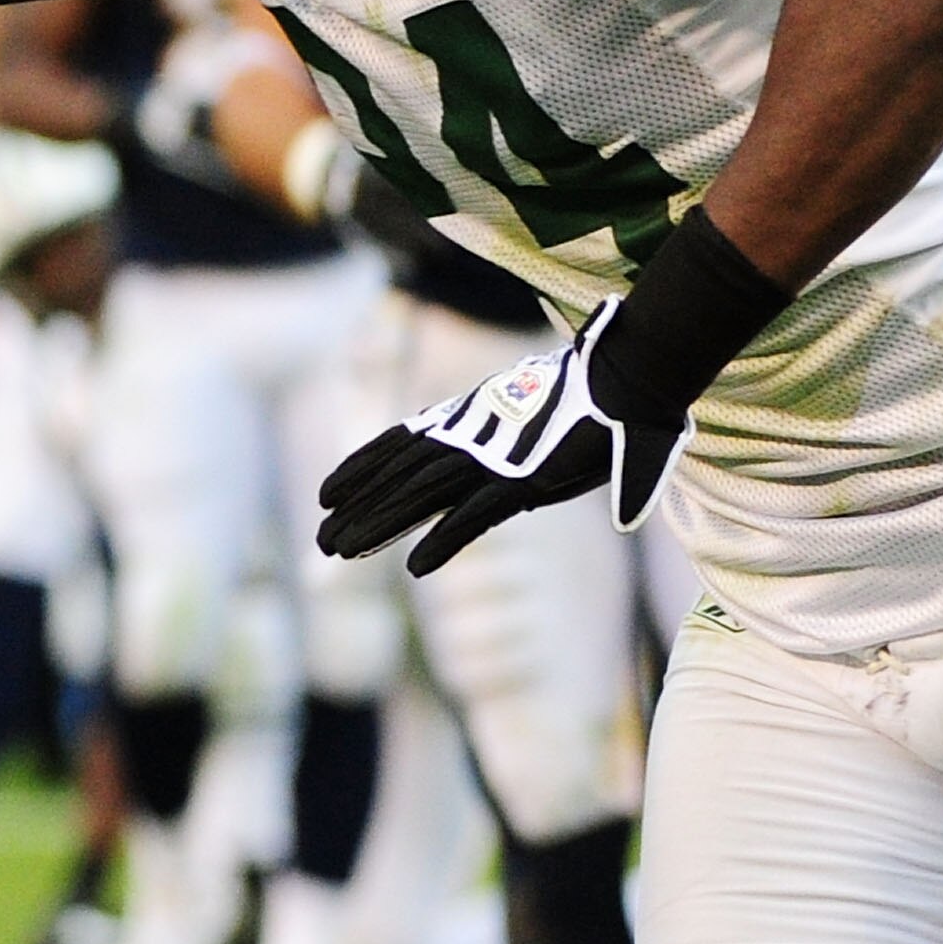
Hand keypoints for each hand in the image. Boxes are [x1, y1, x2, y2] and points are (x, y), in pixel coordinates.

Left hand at [315, 296, 689, 575]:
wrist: (622, 376)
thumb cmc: (585, 395)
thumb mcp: (530, 419)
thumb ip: (509, 447)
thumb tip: (505, 478)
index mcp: (465, 420)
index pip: (398, 445)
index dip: (360, 469)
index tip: (326, 493)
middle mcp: (467, 438)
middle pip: (398, 478)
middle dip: (357, 509)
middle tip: (320, 541)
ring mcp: (492, 459)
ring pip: (419, 497)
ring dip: (378, 526)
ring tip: (339, 553)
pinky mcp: (523, 482)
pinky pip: (474, 517)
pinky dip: (445, 541)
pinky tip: (415, 568)